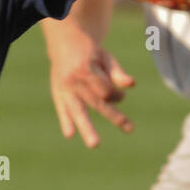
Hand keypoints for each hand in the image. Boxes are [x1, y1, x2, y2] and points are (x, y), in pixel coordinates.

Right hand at [47, 30, 136, 148]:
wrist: (64, 44)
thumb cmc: (91, 54)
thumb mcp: (105, 58)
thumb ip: (117, 73)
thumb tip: (132, 85)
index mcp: (86, 69)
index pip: (106, 90)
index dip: (117, 95)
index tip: (120, 95)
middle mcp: (74, 81)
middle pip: (97, 103)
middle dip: (114, 116)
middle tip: (130, 128)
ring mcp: (65, 90)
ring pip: (78, 111)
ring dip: (87, 129)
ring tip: (95, 145)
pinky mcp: (58, 95)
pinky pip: (62, 111)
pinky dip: (66, 122)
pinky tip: (70, 134)